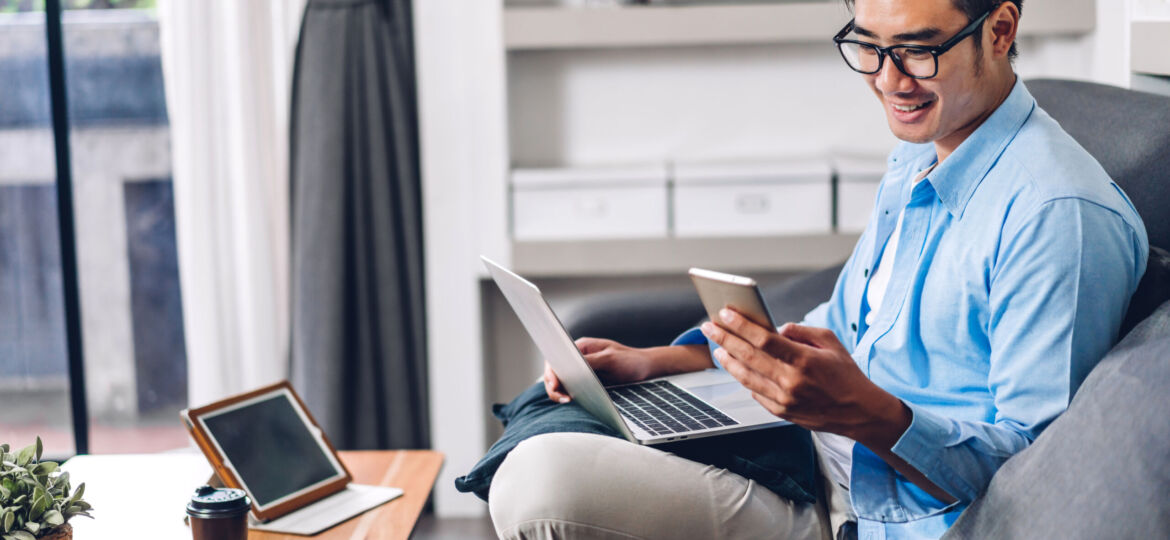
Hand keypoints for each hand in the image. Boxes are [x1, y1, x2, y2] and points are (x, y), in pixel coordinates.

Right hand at [543, 338, 653, 402]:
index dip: (552, 371)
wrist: (646, 369)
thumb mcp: (610, 359)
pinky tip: (572, 401)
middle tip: (562, 398)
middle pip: (556, 372)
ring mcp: (580, 371)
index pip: (557, 356)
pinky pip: (572, 389)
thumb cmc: (630, 360)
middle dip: (553, 385)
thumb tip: (570, 366)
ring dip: (560, 392)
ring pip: (562, 383)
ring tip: (567, 400)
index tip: (554, 383)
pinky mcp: (586, 383)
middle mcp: (577, 358)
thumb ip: (590, 361)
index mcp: (580, 347)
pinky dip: (568, 396)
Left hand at [700, 309, 907, 446]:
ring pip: (746, 377)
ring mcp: (784, 399)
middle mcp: (791, 381)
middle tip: (709, 327)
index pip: (764, 339)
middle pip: (748, 356)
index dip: (741, 325)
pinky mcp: (781, 412)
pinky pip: (755, 392)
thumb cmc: (846, 375)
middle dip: (725, 338)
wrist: (859, 412)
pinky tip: (736, 367)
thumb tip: (778, 328)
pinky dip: (744, 378)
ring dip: (728, 360)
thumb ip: (802, 331)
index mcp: (804, 360)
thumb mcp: (831, 343)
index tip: (725, 314)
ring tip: (717, 347)